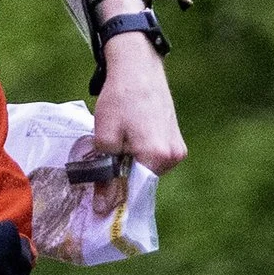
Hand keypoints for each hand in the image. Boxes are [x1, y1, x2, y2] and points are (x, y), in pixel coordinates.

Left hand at [85, 33, 185, 210]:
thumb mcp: (105, 137)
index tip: (96, 204)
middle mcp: (173, 157)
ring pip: (148, 170)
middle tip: (100, 167)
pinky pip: (154, 157)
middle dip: (121, 179)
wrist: (138, 67)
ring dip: (130, 166)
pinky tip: (127, 139)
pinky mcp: (176, 138)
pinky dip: (139, 155)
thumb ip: (105, 175)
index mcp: (157, 156)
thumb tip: (104, 207)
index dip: (114, 197)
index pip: (134, 192)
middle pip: (142, 182)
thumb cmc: (120, 98)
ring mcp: (178, 148)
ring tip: (114, 146)